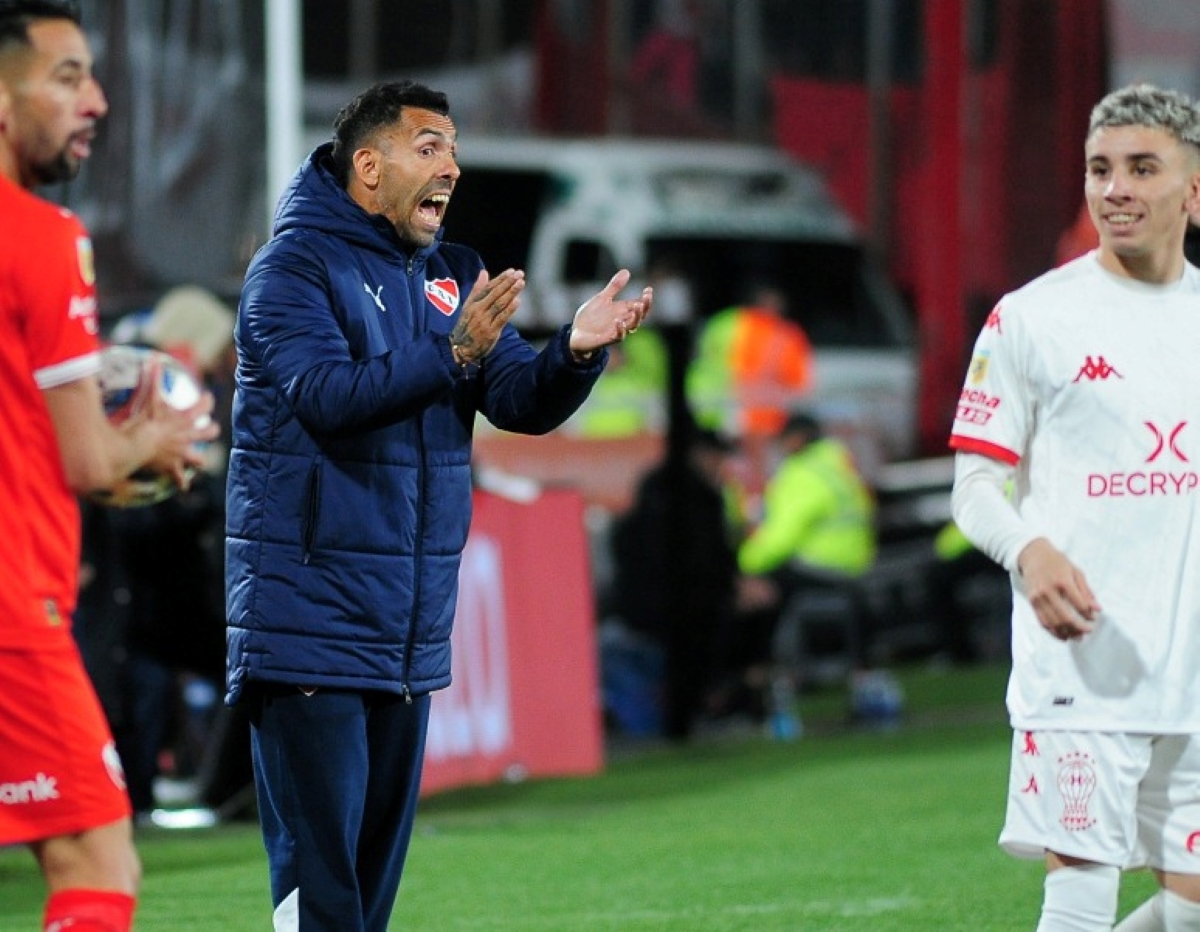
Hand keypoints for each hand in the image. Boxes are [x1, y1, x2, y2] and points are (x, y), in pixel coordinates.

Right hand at [139, 362, 219, 488]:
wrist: (135, 447)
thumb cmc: (141, 422)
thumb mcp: (148, 399)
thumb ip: (152, 379)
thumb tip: (153, 359)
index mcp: (184, 419)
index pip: (204, 407)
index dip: (207, 401)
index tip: (208, 398)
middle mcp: (187, 436)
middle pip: (209, 433)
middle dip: (211, 431)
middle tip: (211, 429)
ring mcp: (181, 453)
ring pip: (199, 459)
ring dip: (199, 459)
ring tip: (199, 460)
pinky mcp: (172, 467)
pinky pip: (180, 479)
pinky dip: (181, 482)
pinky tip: (183, 486)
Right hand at [448, 268, 525, 364]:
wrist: (461, 348)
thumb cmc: (467, 326)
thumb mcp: (468, 306)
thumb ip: (477, 289)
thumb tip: (484, 272)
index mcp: (473, 303)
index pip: (488, 288)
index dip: (500, 279)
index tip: (511, 271)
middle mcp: (478, 310)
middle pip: (495, 294)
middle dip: (508, 283)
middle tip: (519, 274)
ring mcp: (484, 321)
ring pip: (499, 304)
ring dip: (511, 293)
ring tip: (521, 283)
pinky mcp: (491, 332)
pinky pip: (501, 318)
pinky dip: (509, 309)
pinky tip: (517, 301)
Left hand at [569, 269, 652, 357]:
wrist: (576, 334)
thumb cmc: (591, 317)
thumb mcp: (602, 298)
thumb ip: (614, 287)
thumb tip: (627, 271)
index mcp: (622, 311)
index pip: (639, 305)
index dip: (646, 299)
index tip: (648, 289)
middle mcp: (623, 321)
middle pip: (639, 316)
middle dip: (644, 307)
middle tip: (646, 298)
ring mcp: (616, 331)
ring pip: (632, 326)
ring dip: (636, 317)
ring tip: (637, 306)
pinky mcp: (607, 339)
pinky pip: (618, 336)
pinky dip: (620, 330)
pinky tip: (619, 321)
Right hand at [1016, 537, 1100, 639]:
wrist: (1032, 554)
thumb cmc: (1057, 561)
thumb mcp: (1075, 571)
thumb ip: (1086, 590)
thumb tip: (1097, 609)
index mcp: (1063, 581)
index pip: (1079, 605)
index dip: (1088, 615)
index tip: (1093, 619)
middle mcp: (1049, 591)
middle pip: (1066, 617)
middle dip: (1079, 628)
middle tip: (1088, 631)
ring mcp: (1038, 597)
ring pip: (1053, 622)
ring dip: (1066, 632)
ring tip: (1077, 637)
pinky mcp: (1031, 602)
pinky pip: (1042, 621)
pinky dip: (1052, 631)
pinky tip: (1062, 635)